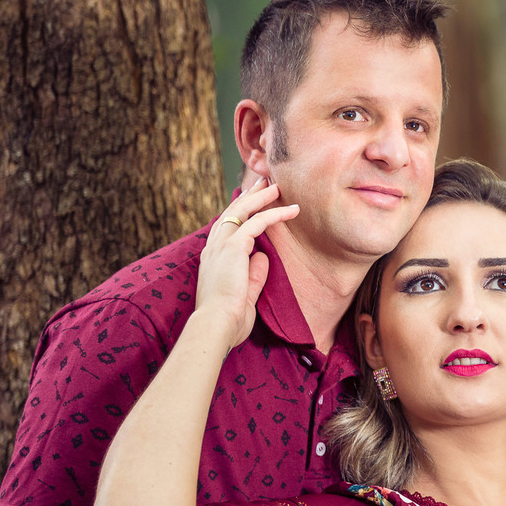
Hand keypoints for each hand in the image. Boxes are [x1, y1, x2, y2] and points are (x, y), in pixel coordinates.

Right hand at [197, 177, 298, 349]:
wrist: (216, 324)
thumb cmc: (229, 317)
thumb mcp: (245, 292)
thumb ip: (254, 273)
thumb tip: (263, 257)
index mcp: (213, 258)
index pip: (227, 226)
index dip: (240, 211)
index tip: (253, 200)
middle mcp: (214, 247)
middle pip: (233, 211)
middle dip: (250, 195)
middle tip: (264, 181)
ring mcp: (222, 245)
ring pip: (243, 210)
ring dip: (262, 196)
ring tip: (278, 185)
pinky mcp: (234, 247)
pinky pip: (257, 222)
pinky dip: (276, 213)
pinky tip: (292, 209)